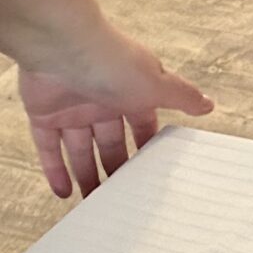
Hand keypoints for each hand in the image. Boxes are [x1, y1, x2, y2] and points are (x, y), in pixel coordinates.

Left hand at [17, 32, 212, 200]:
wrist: (61, 47)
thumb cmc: (112, 62)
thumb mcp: (157, 84)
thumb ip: (182, 97)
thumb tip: (209, 104)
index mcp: (129, 90)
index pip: (141, 122)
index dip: (145, 144)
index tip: (150, 170)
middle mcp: (100, 99)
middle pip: (109, 141)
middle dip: (115, 167)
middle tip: (121, 196)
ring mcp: (70, 107)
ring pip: (79, 148)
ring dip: (86, 174)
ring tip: (94, 204)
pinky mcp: (43, 113)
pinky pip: (48, 148)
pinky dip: (55, 170)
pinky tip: (64, 193)